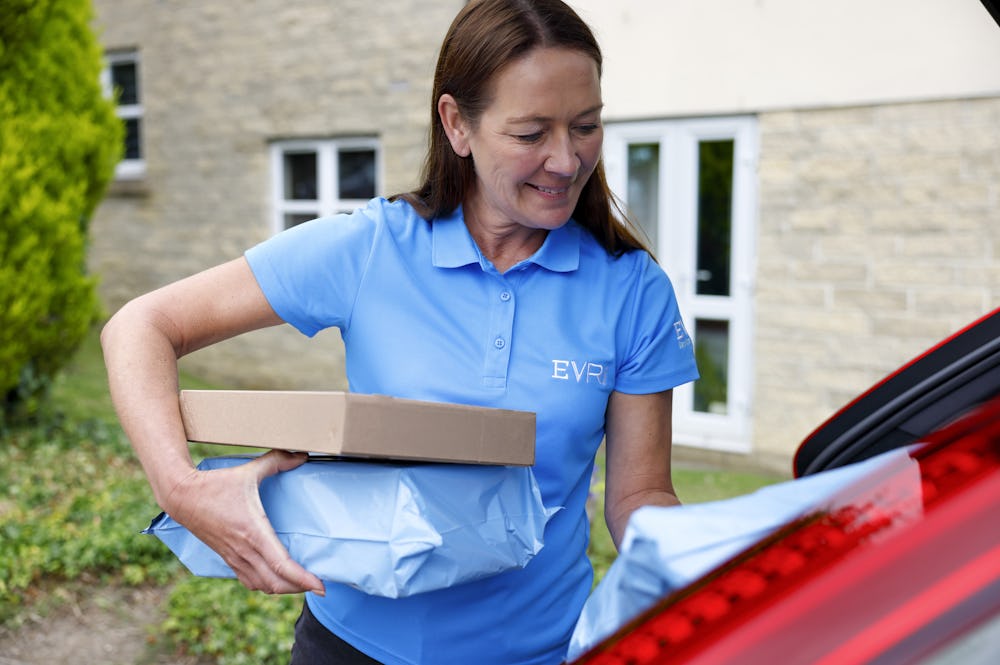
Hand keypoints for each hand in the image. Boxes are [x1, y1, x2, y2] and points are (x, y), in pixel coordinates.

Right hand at [162, 450, 325, 595]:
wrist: (182, 496)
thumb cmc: (216, 484)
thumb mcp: (249, 471)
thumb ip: (277, 461)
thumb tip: (302, 455)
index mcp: (253, 532)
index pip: (281, 565)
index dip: (303, 579)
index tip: (320, 586)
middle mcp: (244, 550)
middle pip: (275, 583)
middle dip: (299, 587)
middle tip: (317, 585)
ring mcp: (234, 557)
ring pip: (262, 586)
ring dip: (283, 589)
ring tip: (300, 583)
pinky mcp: (227, 558)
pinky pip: (249, 581)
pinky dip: (265, 585)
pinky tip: (275, 578)